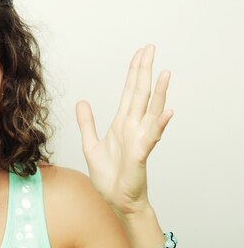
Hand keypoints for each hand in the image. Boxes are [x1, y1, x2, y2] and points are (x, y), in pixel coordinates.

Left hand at [75, 44, 172, 216]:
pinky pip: (151, 136)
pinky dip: (159, 123)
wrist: (116, 199)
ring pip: (151, 110)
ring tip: (165, 73)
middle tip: (151, 48)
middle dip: (145, 71)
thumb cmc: (109, 176)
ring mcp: (140, 139)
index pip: (130, 91)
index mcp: (122, 123)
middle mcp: (134, 127)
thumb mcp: (90, 144)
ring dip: (159, 92)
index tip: (140, 53)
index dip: (134, 72)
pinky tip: (167, 112)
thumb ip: (87, 123)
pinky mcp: (141, 153)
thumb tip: (82, 102)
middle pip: (141, 93)